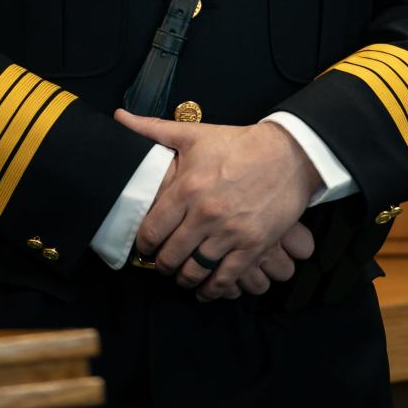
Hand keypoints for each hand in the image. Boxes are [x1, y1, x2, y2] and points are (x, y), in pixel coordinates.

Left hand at [115, 109, 320, 300]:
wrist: (287, 154)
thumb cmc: (237, 144)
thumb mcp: (194, 134)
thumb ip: (153, 129)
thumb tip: (120, 117)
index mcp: (187, 188)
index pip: (152, 229)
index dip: (144, 244)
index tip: (145, 246)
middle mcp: (205, 213)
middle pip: (171, 255)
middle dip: (162, 264)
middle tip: (162, 263)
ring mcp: (230, 232)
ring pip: (196, 270)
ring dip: (185, 278)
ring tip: (182, 276)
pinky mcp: (253, 245)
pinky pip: (226, 278)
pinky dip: (213, 289)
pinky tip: (206, 290)